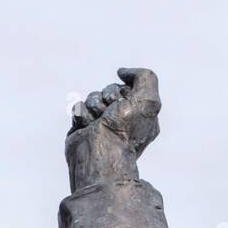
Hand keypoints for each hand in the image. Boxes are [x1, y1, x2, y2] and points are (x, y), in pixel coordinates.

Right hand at [65, 68, 160, 190]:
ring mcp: (103, 125)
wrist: (100, 155)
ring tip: (98, 123)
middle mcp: (123, 121)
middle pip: (108, 91)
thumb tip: (122, 73)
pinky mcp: (84, 128)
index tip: (126, 107)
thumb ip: (145, 77)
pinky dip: (82, 115)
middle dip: (107, 98)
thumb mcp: (148, 99)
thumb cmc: (125, 131)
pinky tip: (87, 129)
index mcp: (141, 116)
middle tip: (110, 115)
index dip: (123, 93)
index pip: (127, 88)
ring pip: (92, 98)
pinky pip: (78, 108)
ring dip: (94, 107)